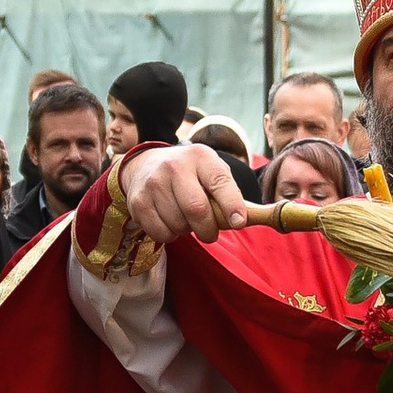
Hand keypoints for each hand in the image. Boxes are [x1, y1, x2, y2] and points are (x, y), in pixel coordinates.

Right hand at [123, 146, 244, 245]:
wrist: (145, 165)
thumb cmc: (190, 175)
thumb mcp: (211, 172)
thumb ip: (231, 194)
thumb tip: (254, 219)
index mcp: (201, 157)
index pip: (220, 182)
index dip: (231, 205)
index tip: (239, 222)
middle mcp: (175, 167)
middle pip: (197, 209)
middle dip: (208, 230)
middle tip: (211, 233)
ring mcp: (153, 183)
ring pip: (178, 224)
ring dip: (186, 230)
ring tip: (185, 218)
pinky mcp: (138, 202)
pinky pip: (160, 233)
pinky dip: (169, 235)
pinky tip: (169, 220)